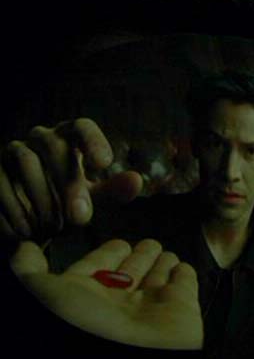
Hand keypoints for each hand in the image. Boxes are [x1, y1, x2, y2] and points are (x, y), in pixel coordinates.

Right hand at [0, 118, 142, 240]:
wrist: (27, 223)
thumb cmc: (66, 204)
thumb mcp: (90, 199)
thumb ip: (112, 190)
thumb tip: (136, 181)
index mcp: (70, 139)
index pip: (82, 127)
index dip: (93, 141)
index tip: (104, 163)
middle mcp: (40, 138)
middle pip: (53, 146)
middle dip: (68, 183)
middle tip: (80, 218)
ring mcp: (12, 151)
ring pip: (26, 162)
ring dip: (43, 198)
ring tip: (54, 227)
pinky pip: (2, 184)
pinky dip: (17, 209)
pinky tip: (28, 231)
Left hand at [9, 238, 202, 349]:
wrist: (125, 354)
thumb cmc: (78, 323)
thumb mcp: (40, 292)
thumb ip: (28, 269)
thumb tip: (25, 247)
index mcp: (85, 297)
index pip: (97, 268)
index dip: (107, 254)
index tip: (117, 243)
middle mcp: (118, 301)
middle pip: (130, 272)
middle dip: (138, 256)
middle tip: (146, 242)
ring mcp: (151, 305)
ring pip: (156, 276)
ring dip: (160, 262)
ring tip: (163, 250)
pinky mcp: (181, 306)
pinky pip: (184, 283)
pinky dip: (184, 273)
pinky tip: (181, 264)